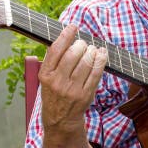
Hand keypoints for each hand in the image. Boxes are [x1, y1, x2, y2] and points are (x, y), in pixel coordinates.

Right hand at [39, 24, 106, 147]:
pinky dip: (101, 60)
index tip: (73, 26)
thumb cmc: (54, 94)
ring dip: (92, 51)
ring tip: (93, 49)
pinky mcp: (86, 94)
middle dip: (81, 44)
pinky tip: (102, 54)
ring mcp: (72, 89)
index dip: (66, 35)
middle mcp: (58, 82)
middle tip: (84, 43)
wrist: (60, 120)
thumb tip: (67, 37)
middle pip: (73, 54)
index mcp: (45, 75)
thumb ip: (54, 60)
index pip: (55, 50)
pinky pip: (97, 73)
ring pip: (86, 62)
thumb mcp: (46, 78)